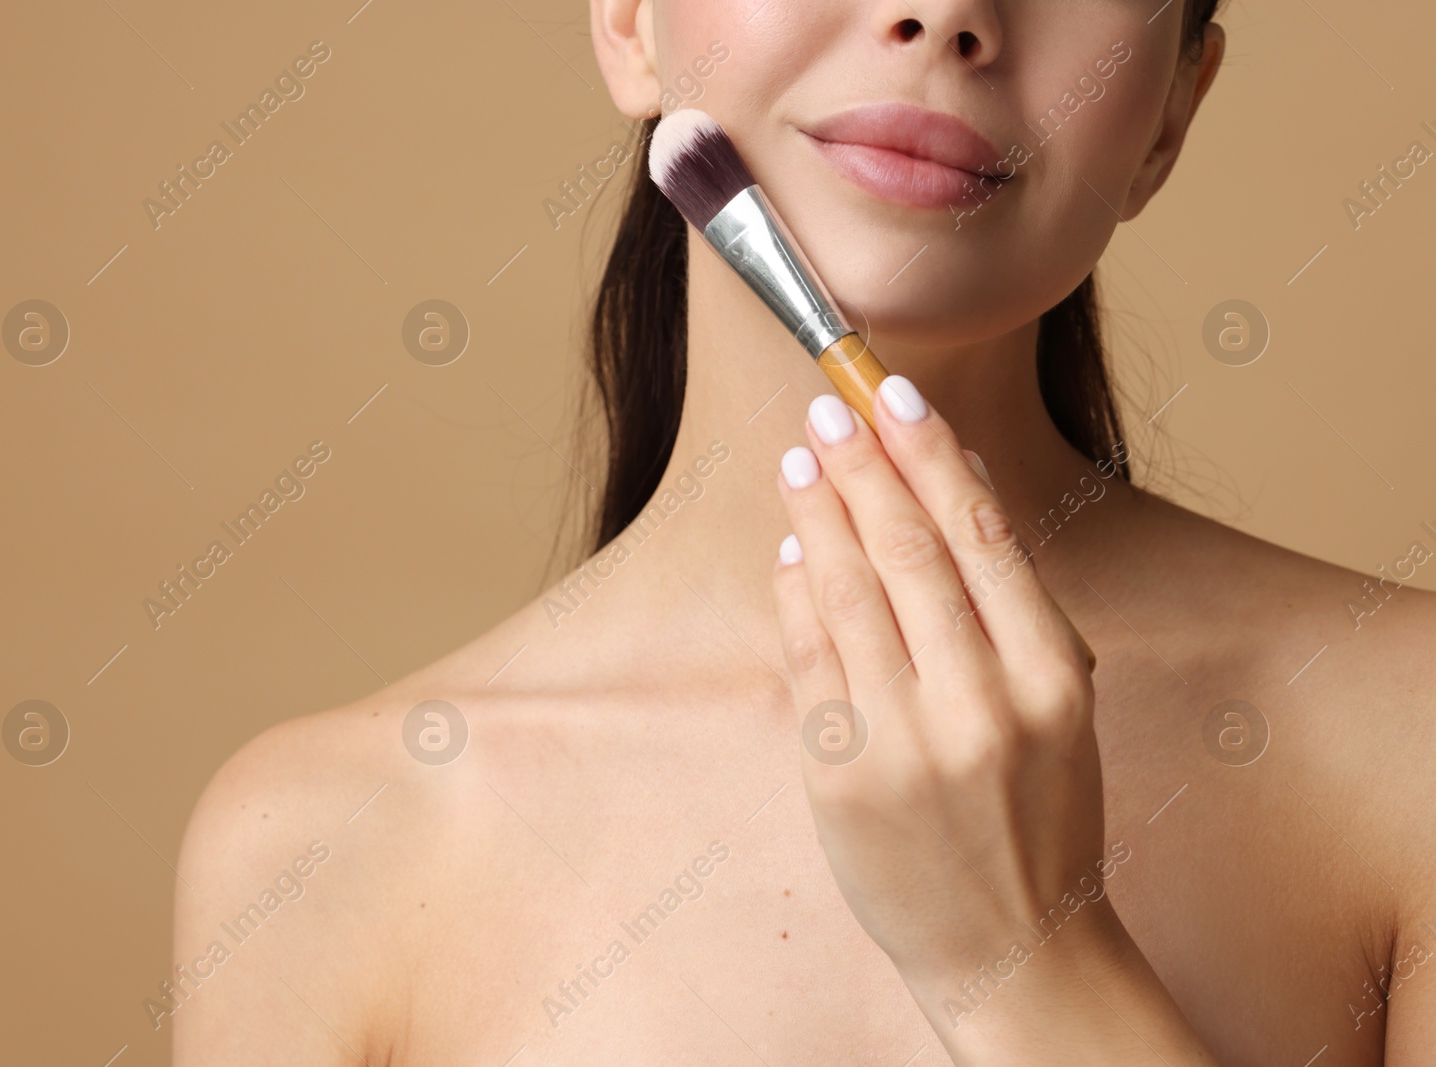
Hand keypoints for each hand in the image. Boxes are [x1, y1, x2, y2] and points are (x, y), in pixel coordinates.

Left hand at [771, 377, 1114, 1016]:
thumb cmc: (1038, 812)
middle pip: (907, 550)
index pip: (981, 535)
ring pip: (848, 593)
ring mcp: (905, 741)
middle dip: (860, 465)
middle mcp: (981, 703)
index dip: (930, 454)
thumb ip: (1009, 603)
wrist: (1012, 945)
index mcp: (1052, 678)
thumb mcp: (1059, 706)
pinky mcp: (842, 774)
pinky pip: (809, 658)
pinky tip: (792, 551)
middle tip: (827, 406)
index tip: (894, 394)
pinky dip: (796, 594)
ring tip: (800, 461)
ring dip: (819, 515)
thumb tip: (952, 484)